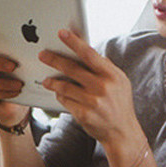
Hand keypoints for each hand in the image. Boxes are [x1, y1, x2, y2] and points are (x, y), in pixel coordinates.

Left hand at [39, 30, 141, 146]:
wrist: (122, 133)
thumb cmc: (120, 104)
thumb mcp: (120, 81)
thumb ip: (105, 66)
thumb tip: (88, 49)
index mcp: (112, 75)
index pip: (90, 54)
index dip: (74, 42)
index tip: (62, 33)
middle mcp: (103, 87)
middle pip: (73, 69)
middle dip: (55, 59)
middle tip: (43, 54)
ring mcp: (93, 102)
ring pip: (65, 86)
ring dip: (52, 82)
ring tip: (46, 80)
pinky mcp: (83, 115)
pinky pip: (65, 101)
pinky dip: (60, 96)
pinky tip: (58, 94)